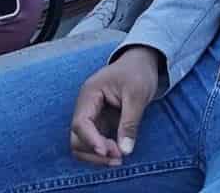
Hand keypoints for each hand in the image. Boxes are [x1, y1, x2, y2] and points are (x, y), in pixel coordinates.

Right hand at [69, 48, 161, 165]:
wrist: (142, 61)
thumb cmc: (138, 72)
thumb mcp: (138, 94)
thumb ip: (130, 123)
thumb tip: (124, 151)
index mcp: (90, 94)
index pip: (80, 123)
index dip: (91, 141)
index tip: (107, 152)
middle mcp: (86, 107)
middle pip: (77, 138)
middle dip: (94, 152)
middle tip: (118, 157)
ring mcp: (91, 116)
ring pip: (83, 145)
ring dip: (97, 156)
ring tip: (120, 158)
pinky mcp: (100, 123)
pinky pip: (95, 143)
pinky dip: (103, 151)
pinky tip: (119, 153)